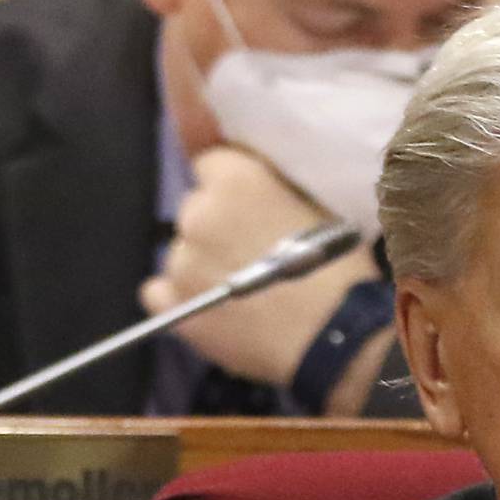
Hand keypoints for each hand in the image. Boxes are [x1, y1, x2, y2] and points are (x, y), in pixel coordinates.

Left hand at [141, 147, 387, 404]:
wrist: (336, 336)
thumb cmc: (340, 269)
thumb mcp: (319, 208)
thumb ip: (278, 192)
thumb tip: (263, 192)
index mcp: (235, 178)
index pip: (213, 163)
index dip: (236, 189)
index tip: (255, 210)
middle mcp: (197, 212)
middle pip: (196, 209)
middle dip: (220, 227)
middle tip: (255, 255)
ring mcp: (180, 259)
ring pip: (183, 252)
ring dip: (205, 264)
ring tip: (242, 294)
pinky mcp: (173, 304)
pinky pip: (158, 292)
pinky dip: (178, 297)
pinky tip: (208, 310)